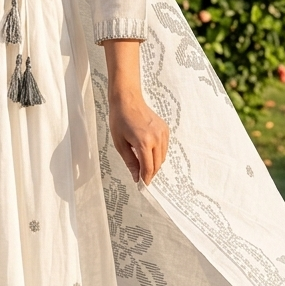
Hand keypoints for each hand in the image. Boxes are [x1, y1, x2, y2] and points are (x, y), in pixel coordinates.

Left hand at [102, 39, 167, 184]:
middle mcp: (156, 138)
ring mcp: (162, 133)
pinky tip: (148, 152)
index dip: (145, 179)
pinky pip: (164, 147)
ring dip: (154, 164)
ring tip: (143, 164)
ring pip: (162, 157)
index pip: (148, 167)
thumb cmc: (120, 120)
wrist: (127, 100)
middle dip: (150, 173)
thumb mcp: (120, 144)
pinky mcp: (165, 129)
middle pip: (157, 164)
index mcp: (143, 142)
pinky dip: (158, 153)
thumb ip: (130, 161)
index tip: (143, 186)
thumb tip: (136, 177)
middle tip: (142, 178)